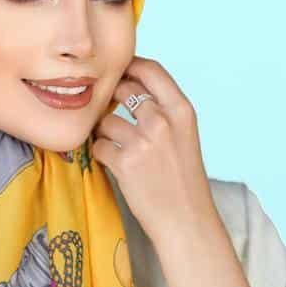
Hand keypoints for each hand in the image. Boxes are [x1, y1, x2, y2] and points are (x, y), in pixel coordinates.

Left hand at [91, 55, 216, 243]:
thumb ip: (163, 109)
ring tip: (117, 148)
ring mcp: (143, 142)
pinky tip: (114, 165)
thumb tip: (128, 84)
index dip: (130, 66)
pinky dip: (101, 154)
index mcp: (182, 110)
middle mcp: (163, 121)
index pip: (150, 69)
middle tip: (114, 118)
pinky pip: (99, 146)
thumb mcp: (184, 135)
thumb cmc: (183, 179)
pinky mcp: (124, 163)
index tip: (119, 73)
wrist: (186, 220)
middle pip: (122, 89)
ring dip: (104, 132)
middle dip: (111, 101)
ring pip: (105, 120)